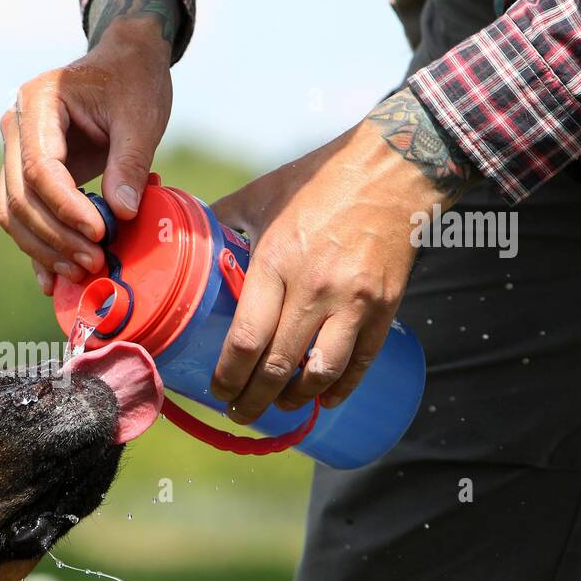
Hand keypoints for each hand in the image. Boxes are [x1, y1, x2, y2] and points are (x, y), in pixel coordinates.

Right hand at [0, 0, 176, 294]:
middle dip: (57, 236)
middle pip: (21, 196)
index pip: (39, 169)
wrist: (123, 64)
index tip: (100, 232)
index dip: (66, 208)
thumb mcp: (140, 115)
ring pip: (14, 212)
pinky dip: (37, 248)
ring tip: (84, 270)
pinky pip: (21, 216)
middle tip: (95, 260)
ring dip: (44, 248)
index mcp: (38, 104)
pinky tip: (54, 280)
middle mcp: (16, 128)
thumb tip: (121, 215)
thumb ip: (130, 163)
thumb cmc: (132, 81)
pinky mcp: (25, 174)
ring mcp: (14, 152)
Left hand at [209, 87, 478, 421]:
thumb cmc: (320, 181)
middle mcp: (314, 286)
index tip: (218, 390)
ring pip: (320, 372)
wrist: (394, 167)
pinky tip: (324, 399)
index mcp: (277, 262)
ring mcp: (353, 300)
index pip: (246, 339)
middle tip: (240, 413)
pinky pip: (361, 361)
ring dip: (296, 400)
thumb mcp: (261, 195)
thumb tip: (186, 244)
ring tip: (279, 409)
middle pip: (279, 366)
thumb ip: (223, 223)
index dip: (229, 376)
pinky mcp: (385, 305)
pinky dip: (341, 388)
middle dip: (254, 400)